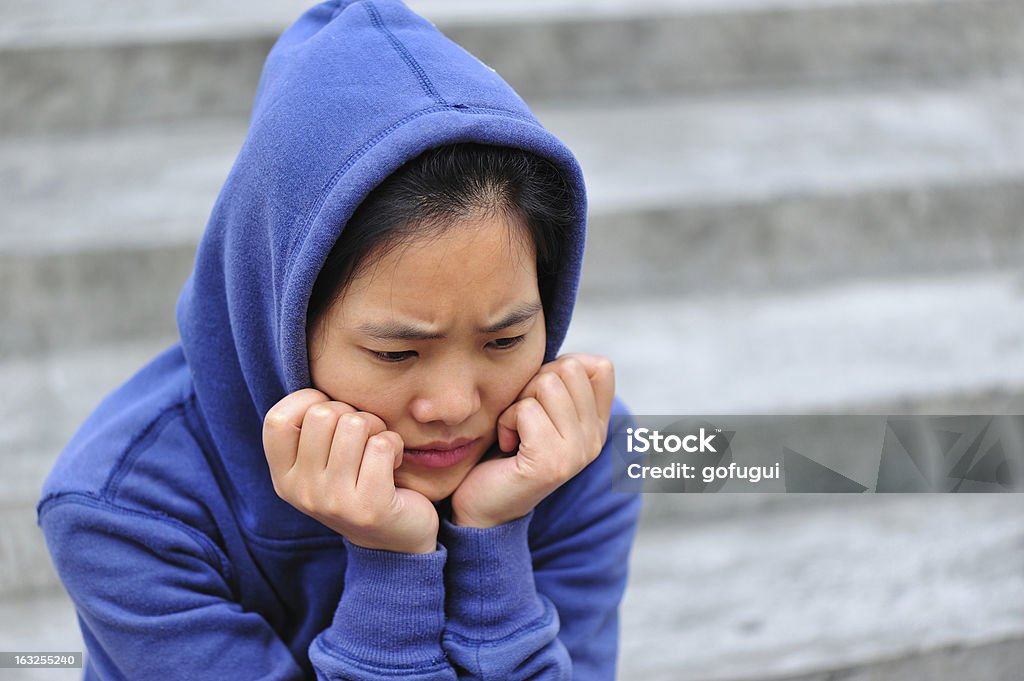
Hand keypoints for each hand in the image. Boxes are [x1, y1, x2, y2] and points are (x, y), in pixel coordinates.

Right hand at [262, 389, 438, 553]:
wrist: (394, 544)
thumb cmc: (359, 485)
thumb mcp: (323, 463)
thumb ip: (310, 431)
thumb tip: (316, 386)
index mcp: (284, 478)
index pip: (277, 419)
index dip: (308, 402)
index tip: (331, 416)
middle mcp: (301, 492)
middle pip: (322, 414)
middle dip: (351, 414)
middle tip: (363, 438)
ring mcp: (333, 502)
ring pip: (354, 425)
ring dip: (376, 428)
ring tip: (378, 450)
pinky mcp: (368, 507)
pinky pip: (381, 444)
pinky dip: (394, 444)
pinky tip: (393, 464)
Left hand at [450, 353, 614, 527]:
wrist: (481, 506)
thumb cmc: (502, 450)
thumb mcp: (538, 409)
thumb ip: (558, 383)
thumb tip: (571, 358)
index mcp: (596, 425)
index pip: (600, 366)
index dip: (561, 368)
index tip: (540, 399)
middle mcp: (594, 440)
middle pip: (569, 368)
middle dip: (533, 384)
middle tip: (522, 417)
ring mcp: (577, 453)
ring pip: (547, 384)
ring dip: (518, 402)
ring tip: (514, 431)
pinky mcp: (551, 463)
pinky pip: (527, 410)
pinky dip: (506, 421)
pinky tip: (506, 444)